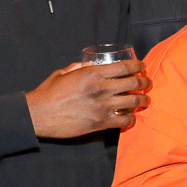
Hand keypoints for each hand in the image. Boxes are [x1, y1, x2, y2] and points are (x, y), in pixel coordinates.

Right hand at [27, 58, 147, 137]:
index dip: (138, 66)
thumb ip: (77, 68)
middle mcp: (101, 88)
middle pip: (134, 83)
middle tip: (147, 83)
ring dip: (143, 100)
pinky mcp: (101, 122)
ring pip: (134, 102)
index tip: (142, 66)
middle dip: (145, 82)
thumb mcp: (63, 74)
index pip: (125, 67)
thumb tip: (87, 64)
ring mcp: (102, 106)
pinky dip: (131, 118)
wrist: (39, 114)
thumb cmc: (48, 93)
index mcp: (92, 73)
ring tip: (145, 100)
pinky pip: (125, 121)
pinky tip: (131, 117)